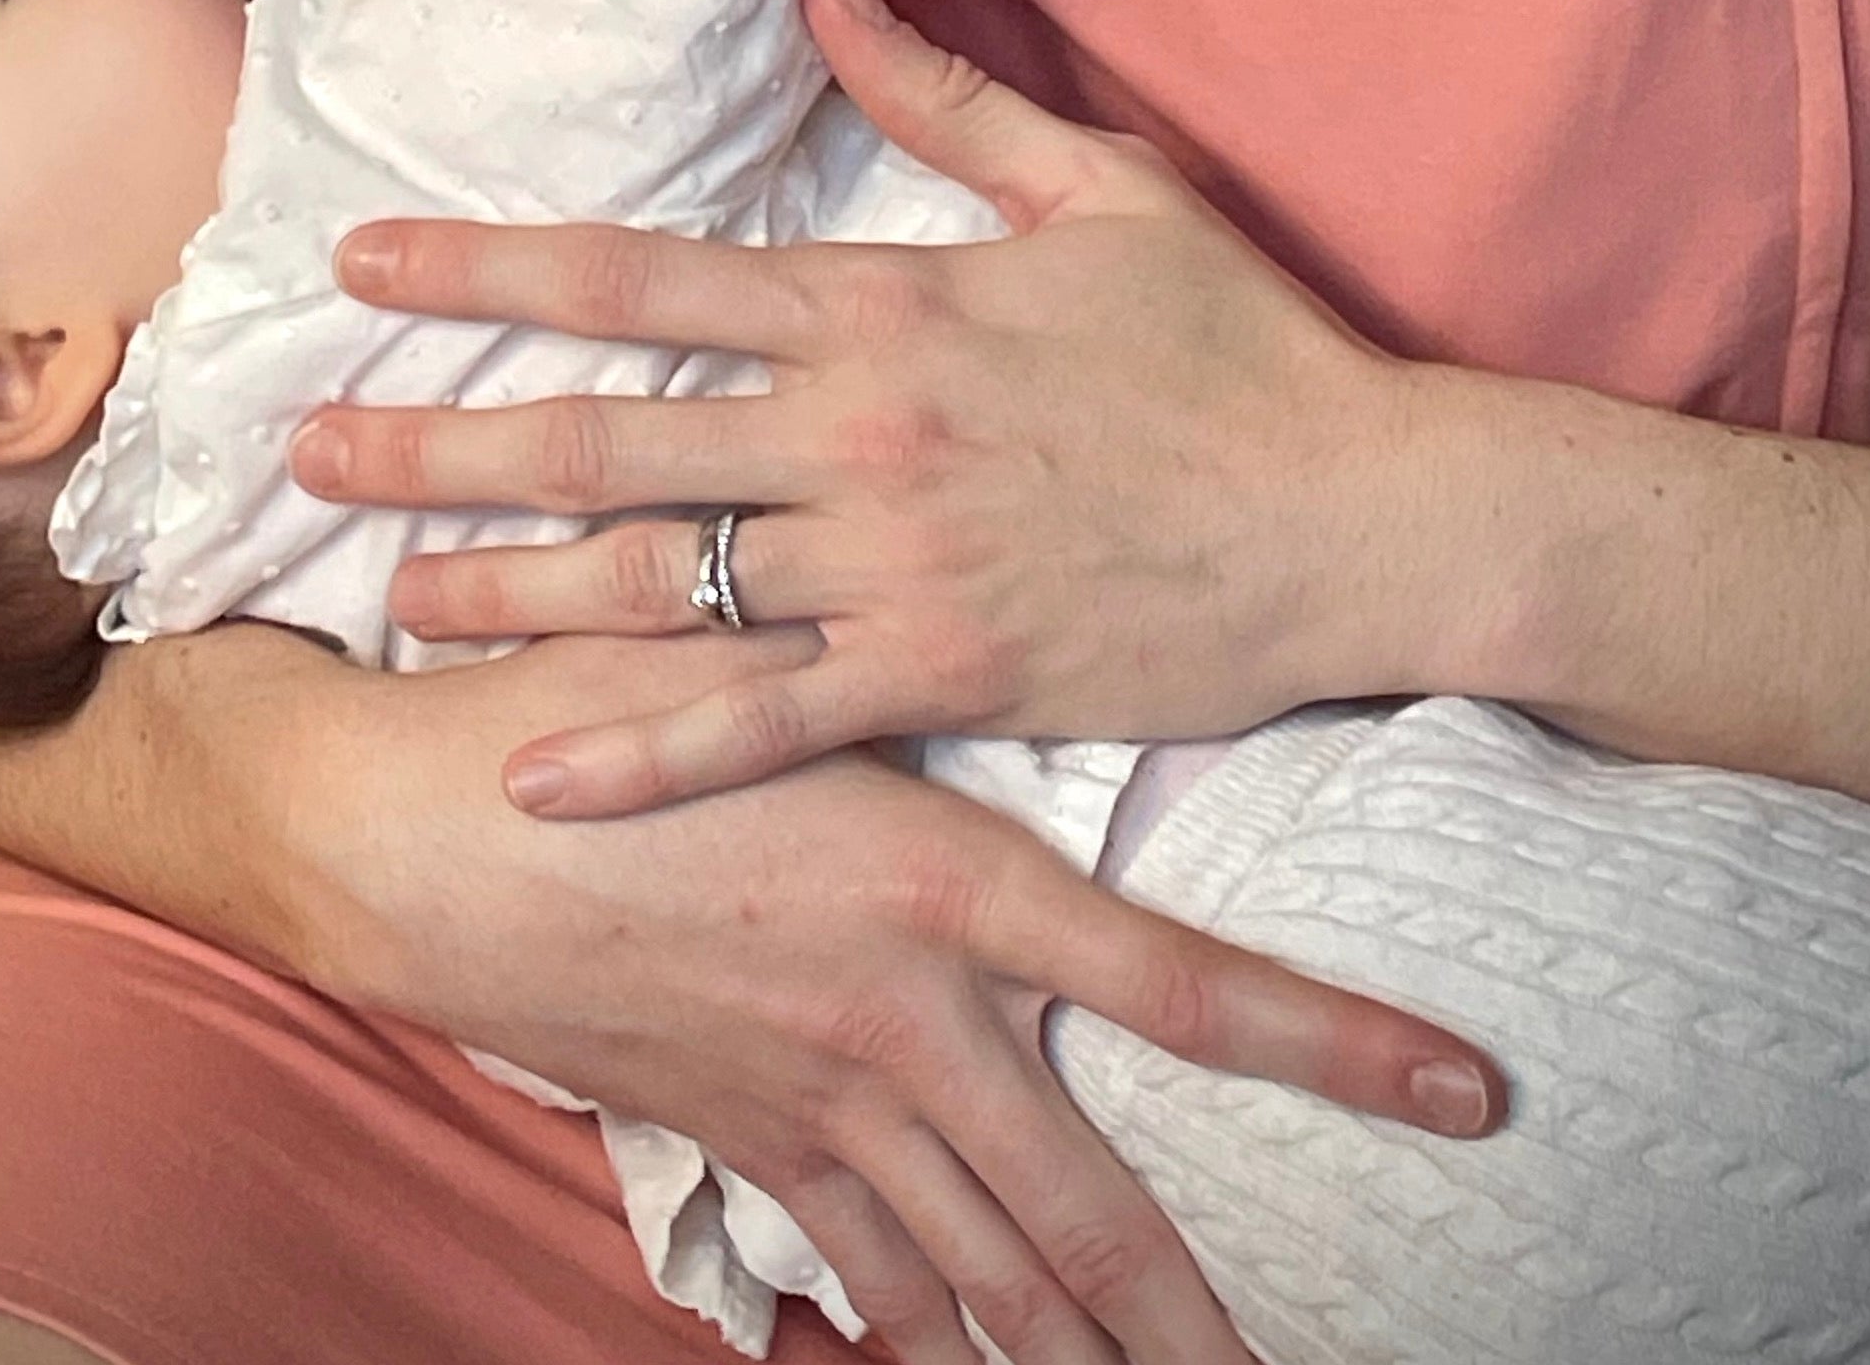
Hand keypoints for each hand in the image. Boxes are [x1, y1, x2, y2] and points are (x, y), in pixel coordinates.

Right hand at [288, 629, 1499, 1364]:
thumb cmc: (588, 698)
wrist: (405, 830)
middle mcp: (902, 1017)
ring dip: (1069, 1352)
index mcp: (941, 880)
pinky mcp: (735, 1135)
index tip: (1464, 1092)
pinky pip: (849, 1258)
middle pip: (1085, 1203)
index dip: (1330, 1043)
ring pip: (976, 1264)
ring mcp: (816, 1099)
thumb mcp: (764, 645)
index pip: (1179, 982)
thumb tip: (1028, 582)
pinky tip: (949, 1358)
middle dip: (1190, 1317)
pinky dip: (912, 1321)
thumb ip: (896, 635)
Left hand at [297, 0, 1445, 816]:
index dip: (487, 262)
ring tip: (379, 593)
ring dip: (504, 583)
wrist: (1366, 515)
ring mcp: (893, 560)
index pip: (641, 273)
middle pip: (606, 430)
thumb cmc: (1235, 344)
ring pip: (656, 576)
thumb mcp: (1097, 185)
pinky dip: (642, 753)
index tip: (359, 260)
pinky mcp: (943, 676)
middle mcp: (858, 428)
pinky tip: (532, 774)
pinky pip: (763, 721)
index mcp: (882, 301)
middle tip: (303, 451)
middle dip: (441, 437)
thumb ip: (941, 97)